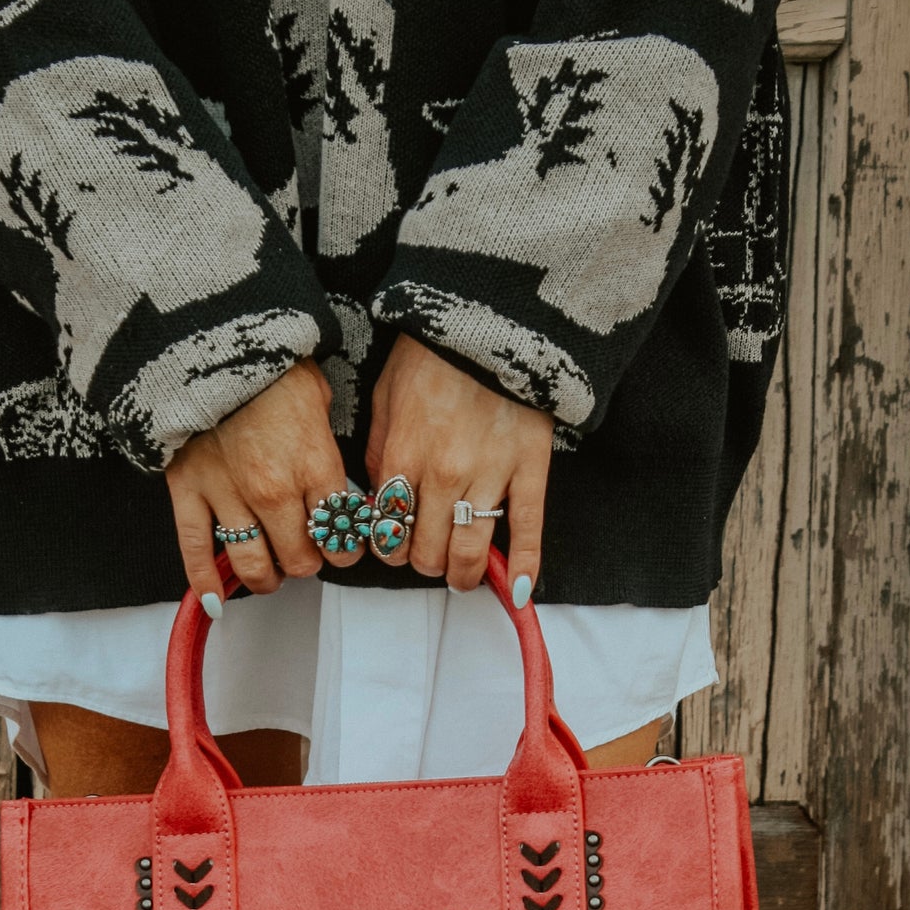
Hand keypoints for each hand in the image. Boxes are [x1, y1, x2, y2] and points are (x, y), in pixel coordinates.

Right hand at [165, 360, 345, 604]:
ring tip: (270, 576)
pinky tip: (216, 599)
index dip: (346, 548)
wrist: (208, 340)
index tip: (343, 547)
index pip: (341, 533)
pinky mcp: (188, 492)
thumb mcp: (317, 396)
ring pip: (253, 564)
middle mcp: (275, 491)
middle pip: (301, 559)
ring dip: (266, 578)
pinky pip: (196, 551)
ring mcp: (228, 496)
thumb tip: (333, 477)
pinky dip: (205, 581)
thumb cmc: (267, 362)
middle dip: (308, 562)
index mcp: (315, 465)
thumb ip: (324, 443)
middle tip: (305, 554)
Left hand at [365, 334, 552, 601]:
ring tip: (463, 576)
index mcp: (401, 456)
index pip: (388, 532)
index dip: (390, 548)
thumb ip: (379, 451)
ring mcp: (489, 475)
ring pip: (470, 552)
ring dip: (462, 574)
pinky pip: (528, 529)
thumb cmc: (434, 353)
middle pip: (427, 552)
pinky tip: (517, 589)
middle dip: (425, 562)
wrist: (488, 320)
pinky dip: (523, 566)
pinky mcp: (530, 469)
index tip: (397, 545)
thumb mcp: (385, 397)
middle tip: (430, 557)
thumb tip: (381, 495)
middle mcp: (442, 474)